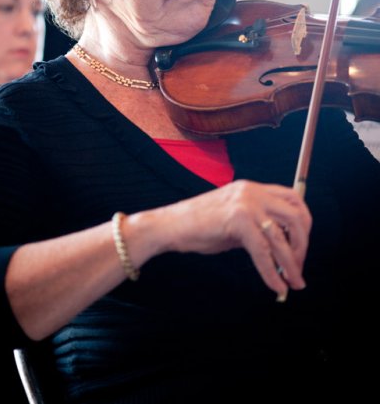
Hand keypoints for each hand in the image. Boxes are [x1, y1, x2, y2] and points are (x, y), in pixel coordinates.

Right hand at [161, 179, 311, 298]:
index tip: (300, 247)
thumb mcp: (235, 220)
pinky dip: (272, 273)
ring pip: (282, 237)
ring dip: (291, 264)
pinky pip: (263, 252)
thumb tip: (282, 248)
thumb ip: (258, 226)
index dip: (304, 224)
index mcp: (253, 189)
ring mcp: (246, 204)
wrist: (170, 226)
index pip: (293, 199)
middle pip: (295, 216)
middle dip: (302, 245)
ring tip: (293, 283)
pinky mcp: (238, 220)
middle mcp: (252, 192)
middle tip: (298, 267)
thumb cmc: (200, 226)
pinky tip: (276, 286)